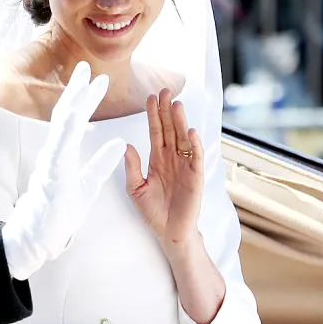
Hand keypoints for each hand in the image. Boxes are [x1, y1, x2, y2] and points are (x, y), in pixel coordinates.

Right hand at [1, 62, 127, 279]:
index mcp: (63, 154)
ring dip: (72, 103)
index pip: (76, 121)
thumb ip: (102, 163)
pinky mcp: (51, 176)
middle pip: (66, 116)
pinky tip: (75, 116)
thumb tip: (121, 143)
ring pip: (61, 127)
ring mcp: (50, 163)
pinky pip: (60, 149)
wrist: (40, 237)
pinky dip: (67, 131)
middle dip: (76, 91)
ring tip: (82, 83)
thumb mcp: (88, 185)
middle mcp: (54, 153)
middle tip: (86, 67)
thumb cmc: (60, 213)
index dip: (86, 99)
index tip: (99, 80)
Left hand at [124, 89, 204, 246]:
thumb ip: (132, 168)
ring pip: (183, 139)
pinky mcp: (196, 177)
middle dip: (167, 111)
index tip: (150, 97)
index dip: (153, 115)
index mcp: (157, 159)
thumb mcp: (136, 189)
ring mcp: (185, 166)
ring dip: (180, 122)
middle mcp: (172, 158)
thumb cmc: (153, 211)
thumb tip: (126, 145)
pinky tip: (191, 132)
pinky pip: (195, 157)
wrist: (169, 232)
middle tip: (165, 90)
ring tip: (176, 105)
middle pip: (170, 129)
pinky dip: (194, 144)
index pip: (155, 131)